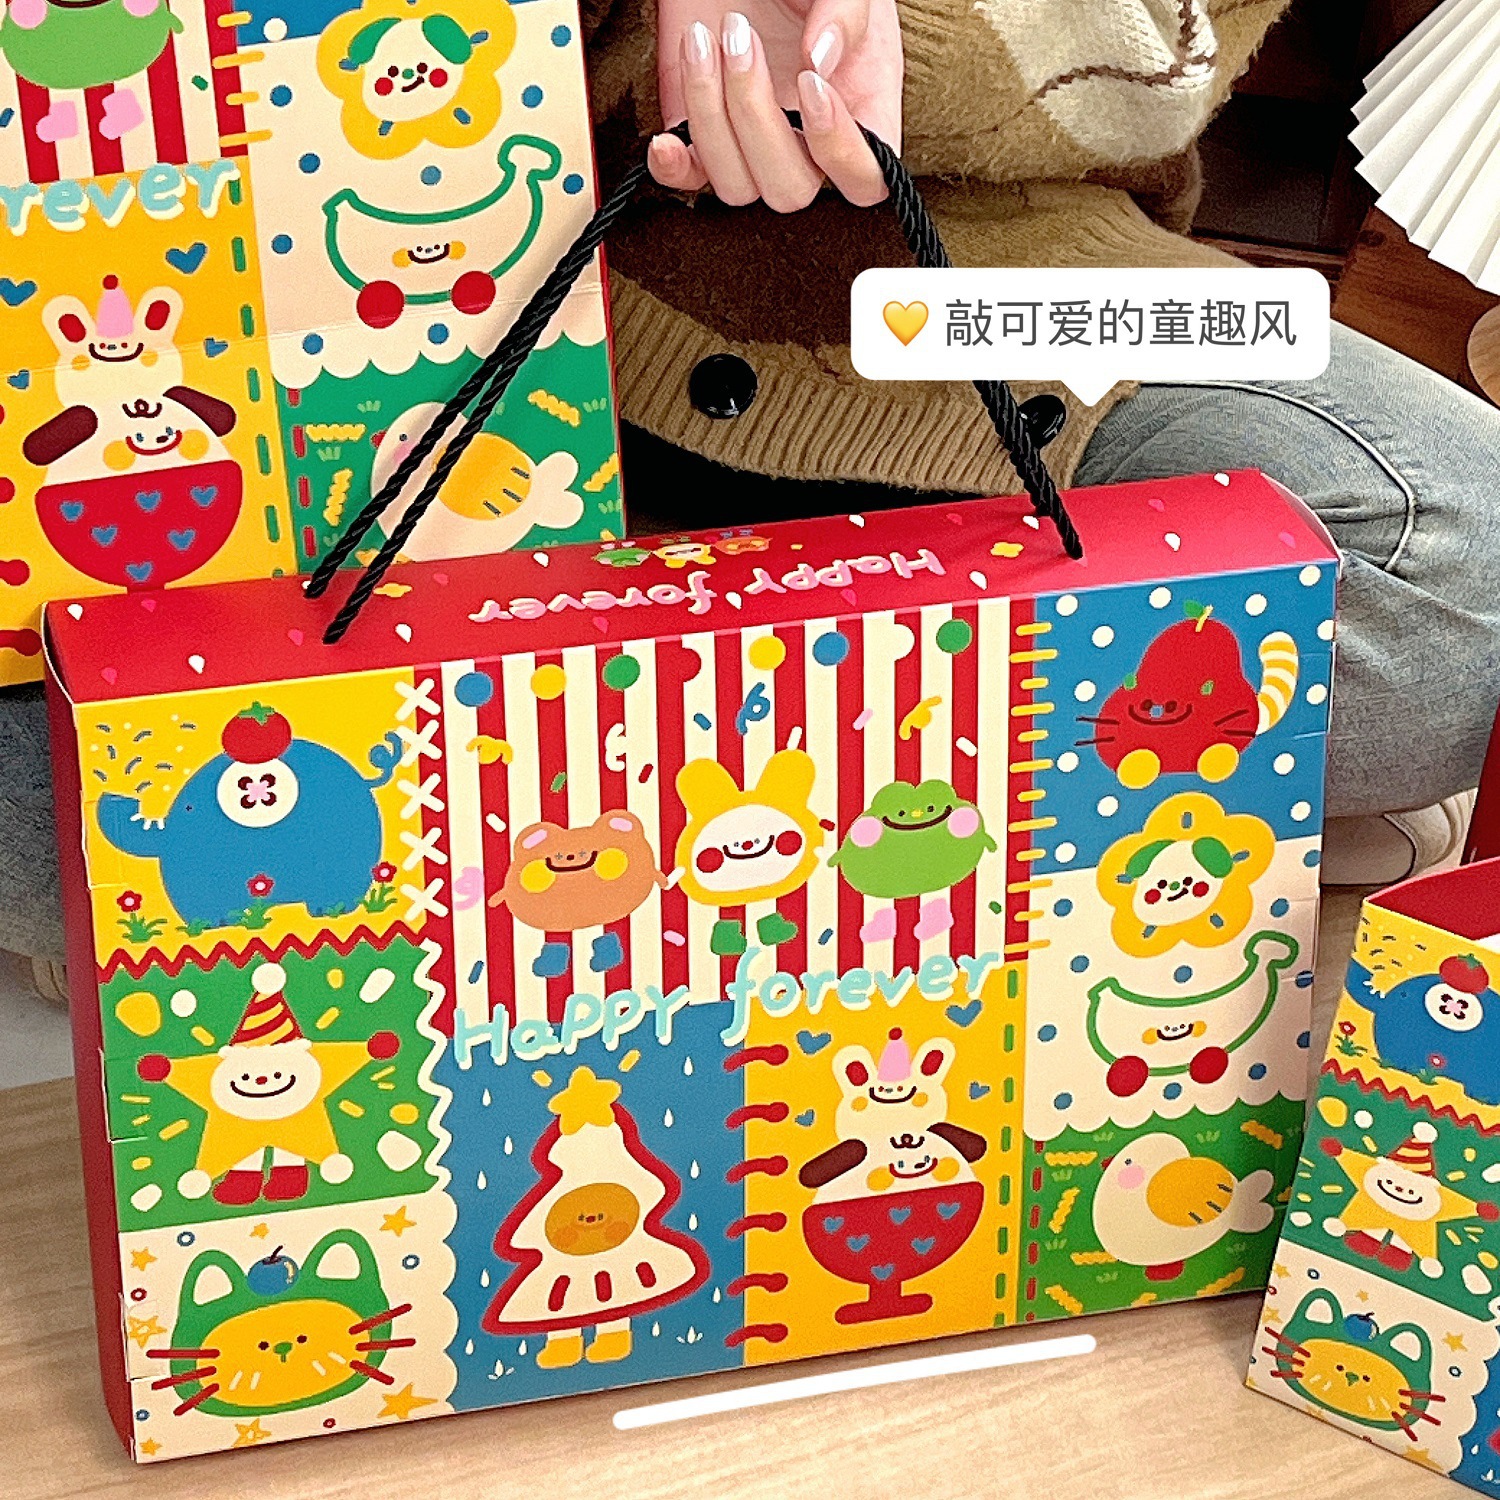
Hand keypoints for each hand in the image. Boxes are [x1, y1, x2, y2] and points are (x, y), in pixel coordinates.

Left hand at [650, 0, 902, 209]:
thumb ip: (846, 17)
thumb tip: (818, 62)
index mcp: (859, 114)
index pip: (864, 180)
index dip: (840, 152)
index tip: (811, 85)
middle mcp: (807, 145)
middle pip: (791, 191)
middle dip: (757, 118)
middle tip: (741, 36)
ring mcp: (752, 148)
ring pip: (736, 187)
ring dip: (711, 117)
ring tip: (703, 39)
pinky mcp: (702, 137)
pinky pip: (689, 180)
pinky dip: (673, 169)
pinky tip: (664, 141)